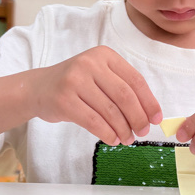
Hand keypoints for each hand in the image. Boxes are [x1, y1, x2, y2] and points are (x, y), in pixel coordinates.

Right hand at [29, 46, 160, 145]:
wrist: (37, 88)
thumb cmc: (74, 85)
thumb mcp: (98, 75)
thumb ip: (121, 87)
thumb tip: (149, 114)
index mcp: (104, 55)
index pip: (135, 80)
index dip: (149, 102)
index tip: (156, 119)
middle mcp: (90, 63)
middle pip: (125, 96)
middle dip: (138, 118)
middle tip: (143, 132)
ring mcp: (75, 80)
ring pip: (110, 111)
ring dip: (123, 129)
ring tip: (128, 139)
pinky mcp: (64, 100)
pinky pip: (94, 121)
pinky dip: (107, 133)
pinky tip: (113, 139)